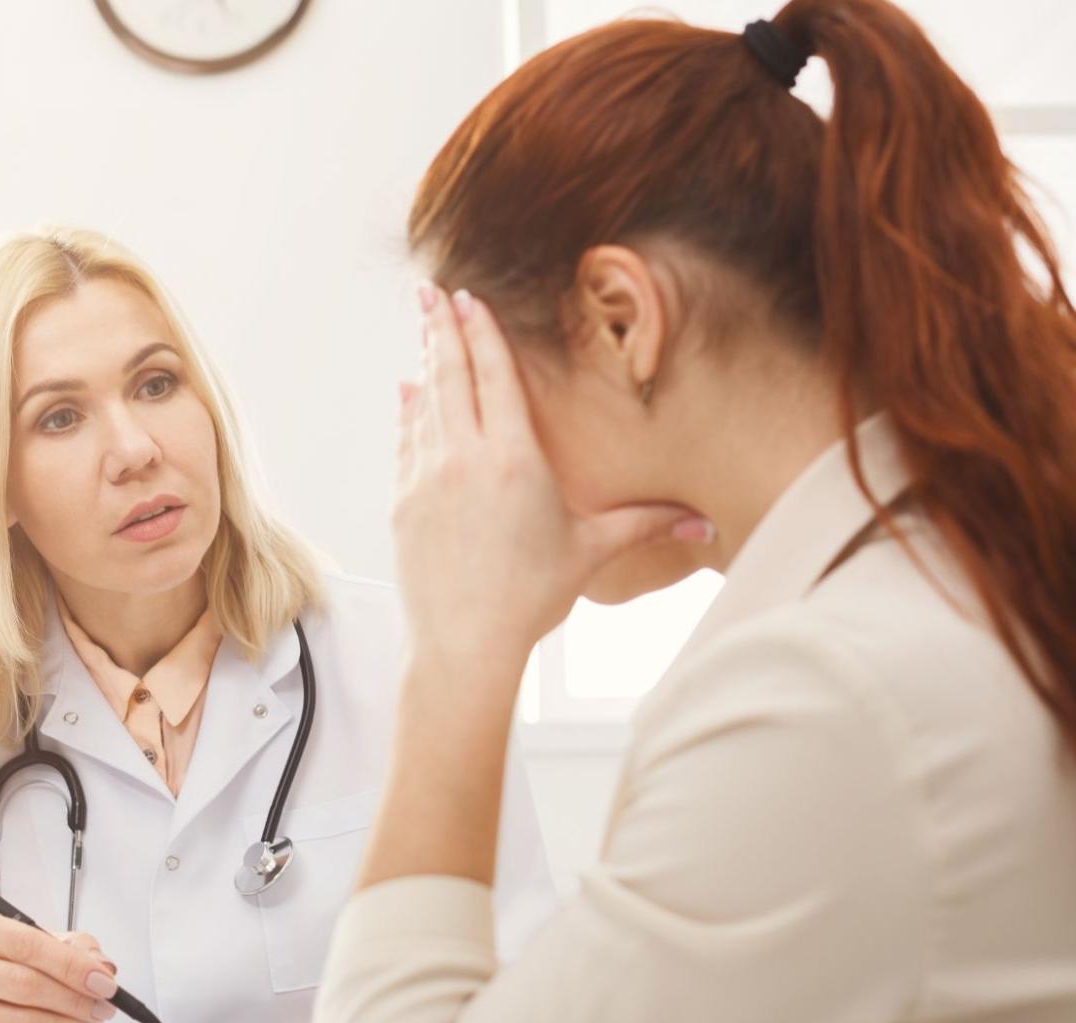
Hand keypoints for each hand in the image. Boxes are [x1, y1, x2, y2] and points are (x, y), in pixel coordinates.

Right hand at [0, 910, 121, 1022]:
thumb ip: (71, 945)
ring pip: (16, 1021)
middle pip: (22, 984)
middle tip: (102, 1006)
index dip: (70, 966)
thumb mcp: (28, 934)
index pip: (26, 945)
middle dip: (72, 999)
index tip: (103, 982)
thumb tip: (103, 968)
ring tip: (87, 1022)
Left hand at [394, 286, 711, 672]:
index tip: (469, 297)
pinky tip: (408, 391)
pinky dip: (409, 411)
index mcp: (515, 458)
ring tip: (424, 327)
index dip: (484, 332)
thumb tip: (708, 526)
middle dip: (442, 328)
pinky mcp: (404, 502)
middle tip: (430, 289)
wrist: (464, 643)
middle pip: (452, 376)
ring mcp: (427, 478)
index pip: (497, 377)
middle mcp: (465, 457)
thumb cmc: (532, 598)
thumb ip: (646, 524)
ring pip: (425, 403)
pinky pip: (407, 441)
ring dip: (426, 362)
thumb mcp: (592, 552)